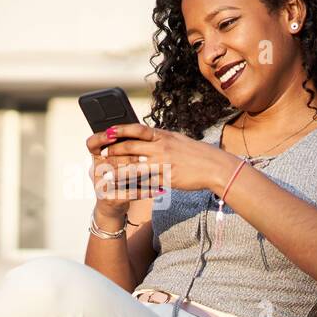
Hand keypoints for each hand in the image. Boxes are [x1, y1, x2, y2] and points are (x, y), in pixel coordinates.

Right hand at [85, 128, 148, 216]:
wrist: (111, 204)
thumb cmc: (117, 178)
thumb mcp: (116, 161)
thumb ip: (123, 148)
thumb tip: (139, 132)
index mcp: (97, 157)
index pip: (92, 144)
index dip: (100, 138)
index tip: (113, 134)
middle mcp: (96, 171)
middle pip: (110, 160)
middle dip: (129, 157)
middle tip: (145, 155)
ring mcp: (102, 186)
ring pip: (120, 177)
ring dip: (138, 173)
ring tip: (155, 170)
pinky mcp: (111, 199)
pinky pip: (130, 194)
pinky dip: (145, 191)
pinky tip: (157, 189)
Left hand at [95, 123, 236, 194]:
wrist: (213, 166)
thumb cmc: (195, 153)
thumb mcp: (177, 139)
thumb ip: (161, 138)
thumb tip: (147, 134)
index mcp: (163, 135)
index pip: (137, 129)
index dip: (120, 130)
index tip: (108, 131)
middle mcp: (161, 147)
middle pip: (131, 147)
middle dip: (114, 151)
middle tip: (102, 154)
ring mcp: (163, 163)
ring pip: (136, 166)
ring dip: (119, 169)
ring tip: (107, 173)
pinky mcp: (167, 178)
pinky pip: (147, 182)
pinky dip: (135, 184)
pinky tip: (125, 187)